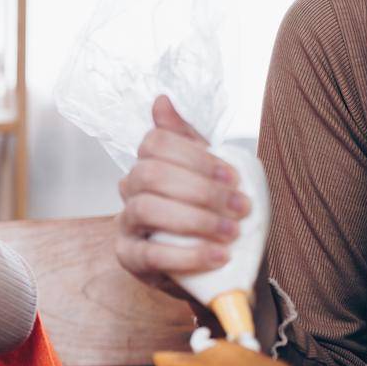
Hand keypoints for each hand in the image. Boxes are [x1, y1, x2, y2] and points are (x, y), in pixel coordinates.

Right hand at [115, 96, 251, 293]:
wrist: (218, 265)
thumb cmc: (213, 214)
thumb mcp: (208, 175)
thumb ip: (188, 141)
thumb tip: (161, 100)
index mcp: (148, 164)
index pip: (155, 144)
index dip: (195, 156)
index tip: (234, 177)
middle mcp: (130, 191)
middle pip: (150, 174)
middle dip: (200, 189)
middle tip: (240, 207)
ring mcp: (125, 224)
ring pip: (146, 208)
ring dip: (195, 219)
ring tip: (231, 232)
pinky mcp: (130, 258)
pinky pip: (149, 253)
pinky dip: (188, 254)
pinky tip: (217, 256)